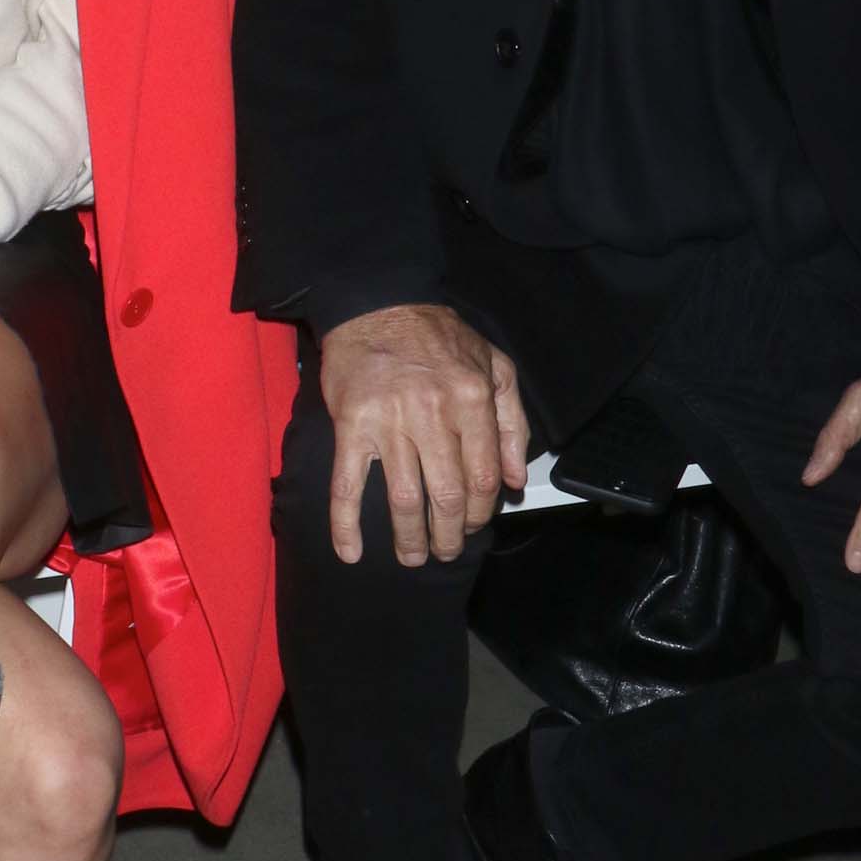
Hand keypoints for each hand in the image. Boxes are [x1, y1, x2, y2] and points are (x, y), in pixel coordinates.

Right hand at [320, 303, 527, 567]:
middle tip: (444, 553)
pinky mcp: (352, 425)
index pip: (483, 476)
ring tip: (412, 557)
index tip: (471, 526)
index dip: (479, 512)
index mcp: (471, 400)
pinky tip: (351, 551)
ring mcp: (389, 422)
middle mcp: (433, 413)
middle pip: (446, 496)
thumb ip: (512, 423)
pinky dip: (346, 524)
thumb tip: (513, 481)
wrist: (378, 304)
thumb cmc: (439, 338)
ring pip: (403, 498)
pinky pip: (348, 484)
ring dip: (408, 538)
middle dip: (447, 536)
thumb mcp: (494, 367)